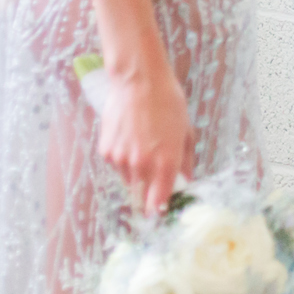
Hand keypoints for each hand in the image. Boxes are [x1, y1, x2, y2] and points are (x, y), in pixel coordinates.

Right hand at [96, 64, 193, 215]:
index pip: (160, 202)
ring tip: (142, 146)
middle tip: (153, 173)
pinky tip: (129, 138)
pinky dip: (122, 159)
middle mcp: (142, 166)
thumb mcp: (186, 131)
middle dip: (149, 190)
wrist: (138, 81)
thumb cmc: (168, 102)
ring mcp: (121, 160)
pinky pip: (116, 165)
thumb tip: (187, 179)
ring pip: (128, 179)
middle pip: (142, 194)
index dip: (160, 209)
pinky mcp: (106, 152)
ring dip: (135, 172)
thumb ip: (186, 160)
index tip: (161, 211)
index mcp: (166, 162)